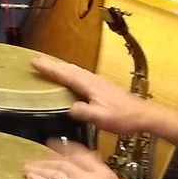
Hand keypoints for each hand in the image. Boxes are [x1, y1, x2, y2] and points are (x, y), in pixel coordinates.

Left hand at [24, 139, 153, 178]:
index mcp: (107, 176)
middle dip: (47, 161)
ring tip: (28, 169)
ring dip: (40, 170)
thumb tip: (88, 176)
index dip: (64, 148)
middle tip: (34, 160)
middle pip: (65, 163)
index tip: (52, 145)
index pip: (82, 154)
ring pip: (57, 174)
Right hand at [30, 53, 155, 135]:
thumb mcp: (102, 118)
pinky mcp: (101, 86)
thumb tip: (68, 108)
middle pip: (68, 68)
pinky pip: (79, 74)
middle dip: (52, 63)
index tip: (34, 61)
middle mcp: (91, 79)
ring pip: (74, 70)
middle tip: (35, 60)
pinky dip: (69, 71)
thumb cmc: (123, 117)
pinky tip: (69, 76)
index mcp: (89, 85)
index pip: (65, 74)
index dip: (49, 68)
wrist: (143, 115)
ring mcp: (97, 81)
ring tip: (48, 64)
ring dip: (60, 66)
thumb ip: (84, 112)